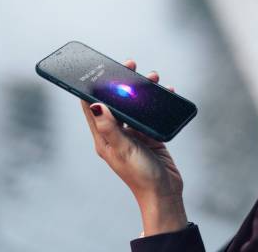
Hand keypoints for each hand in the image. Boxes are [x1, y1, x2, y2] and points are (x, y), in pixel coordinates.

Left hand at [81, 59, 186, 235]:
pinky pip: (151, 113)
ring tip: (152, 77)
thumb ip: (109, 127)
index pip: (91, 106)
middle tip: (130, 64)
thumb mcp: (122, 149)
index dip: (92, 85)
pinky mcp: (149, 135)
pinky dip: (157, 101)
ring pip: (135, 104)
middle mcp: (116, 133)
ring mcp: (133, 133)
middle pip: (115, 100)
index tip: (98, 68)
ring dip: (142, 89)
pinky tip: (166, 92)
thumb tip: (95, 104)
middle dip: (122, 81)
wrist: (164, 192)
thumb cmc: (140, 175)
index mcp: (103, 137)